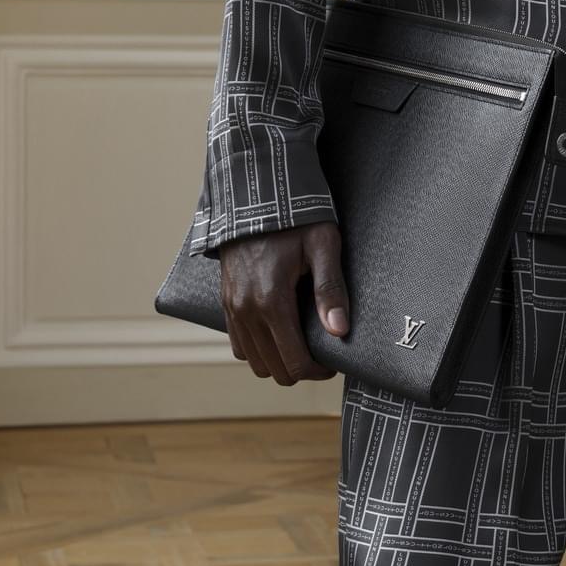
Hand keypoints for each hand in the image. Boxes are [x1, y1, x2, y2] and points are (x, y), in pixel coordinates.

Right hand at [219, 222, 349, 384]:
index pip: (294, 361)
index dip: (317, 370)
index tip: (334, 362)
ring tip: (301, 346)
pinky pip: (238, 344)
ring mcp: (232, 307)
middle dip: (300, 369)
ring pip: (253, 361)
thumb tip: (339, 331)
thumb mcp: (323, 246)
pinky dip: (258, 349)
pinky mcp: (226, 301)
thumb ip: (331, 290)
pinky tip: (279, 334)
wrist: (257, 195)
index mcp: (271, 300)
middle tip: (321, 355)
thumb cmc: (297, 218)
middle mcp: (246, 310)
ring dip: (278, 361)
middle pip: (273, 369)